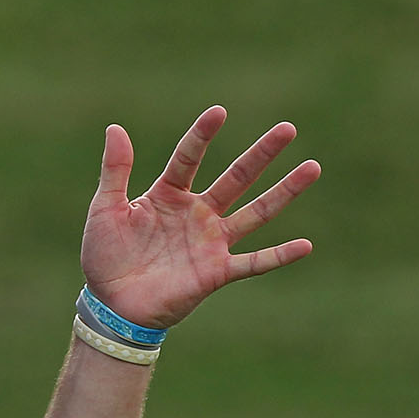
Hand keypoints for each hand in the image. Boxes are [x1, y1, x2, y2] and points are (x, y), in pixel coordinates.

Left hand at [80, 107, 319, 329]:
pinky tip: (305, 245)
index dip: (202, 136)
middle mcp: (197, 214)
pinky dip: (279, 255)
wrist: (110, 305)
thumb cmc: (105, 256)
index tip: (219, 112)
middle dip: (261, 154)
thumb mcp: (106, 208)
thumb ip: (115, 170)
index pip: (189, 158)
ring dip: (284, 192)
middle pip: (235, 178)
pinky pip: (254, 262)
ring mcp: (210, 242)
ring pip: (255, 212)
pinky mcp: (216, 272)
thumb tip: (115, 127)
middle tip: (288, 128)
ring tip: (313, 167)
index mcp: (168, 195)